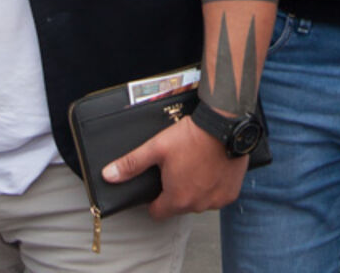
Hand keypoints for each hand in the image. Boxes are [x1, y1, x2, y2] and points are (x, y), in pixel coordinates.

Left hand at [104, 114, 248, 219]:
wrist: (225, 126)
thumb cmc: (192, 136)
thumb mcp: (157, 148)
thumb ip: (132, 164)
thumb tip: (108, 175)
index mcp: (176, 199)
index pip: (158, 213)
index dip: (155, 200)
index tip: (159, 185)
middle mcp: (197, 205)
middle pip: (179, 206)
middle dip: (177, 192)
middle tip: (179, 168)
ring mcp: (215, 201)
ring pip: (199, 202)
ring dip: (197, 190)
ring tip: (197, 166)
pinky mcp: (231, 194)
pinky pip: (217, 196)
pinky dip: (214, 187)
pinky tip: (212, 169)